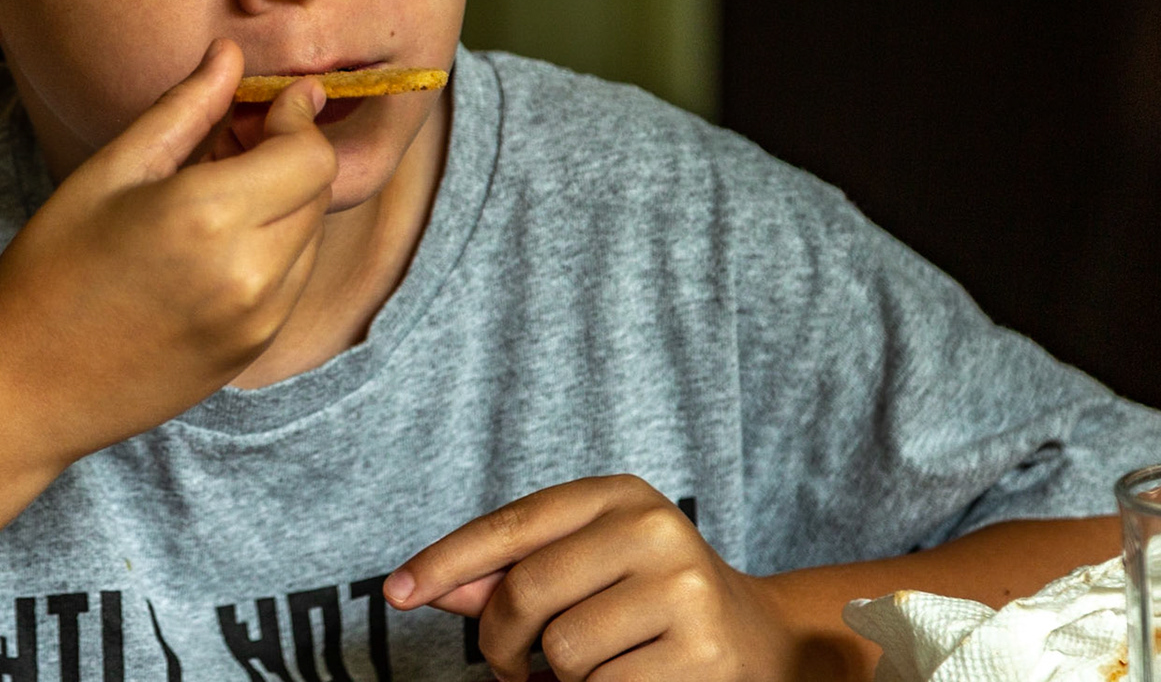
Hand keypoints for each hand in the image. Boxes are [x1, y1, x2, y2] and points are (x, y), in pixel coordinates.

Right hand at [0, 38, 335, 462]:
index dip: (300, 121)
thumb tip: (231, 55)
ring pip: (309, 238)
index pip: (311, 156)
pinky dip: (274, 250)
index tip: (277, 101)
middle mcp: (249, 273)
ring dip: (285, 205)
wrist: (23, 384)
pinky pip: (291, 282)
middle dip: (290, 158)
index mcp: (209, 215)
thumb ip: (185, 107)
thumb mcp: (112, 170)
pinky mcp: (252, 351)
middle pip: (317, 194)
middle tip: (238, 141)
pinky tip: (216, 245)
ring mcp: (257, 321)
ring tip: (220, 194)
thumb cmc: (52, 266)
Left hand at [385, 475, 796, 681]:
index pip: (513, 525)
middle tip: (508, 665)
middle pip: (527, 593)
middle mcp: (654, 530)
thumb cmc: (652, 602)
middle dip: (501, 640)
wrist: (763, 641)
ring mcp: (682, 590)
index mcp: (619, 496)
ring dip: (557, 677)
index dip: (447, 559)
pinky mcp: (699, 652)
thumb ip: (512, 575)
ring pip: (561, 652)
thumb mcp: (586, 568)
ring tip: (590, 668)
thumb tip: (433, 587)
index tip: (396, 591)